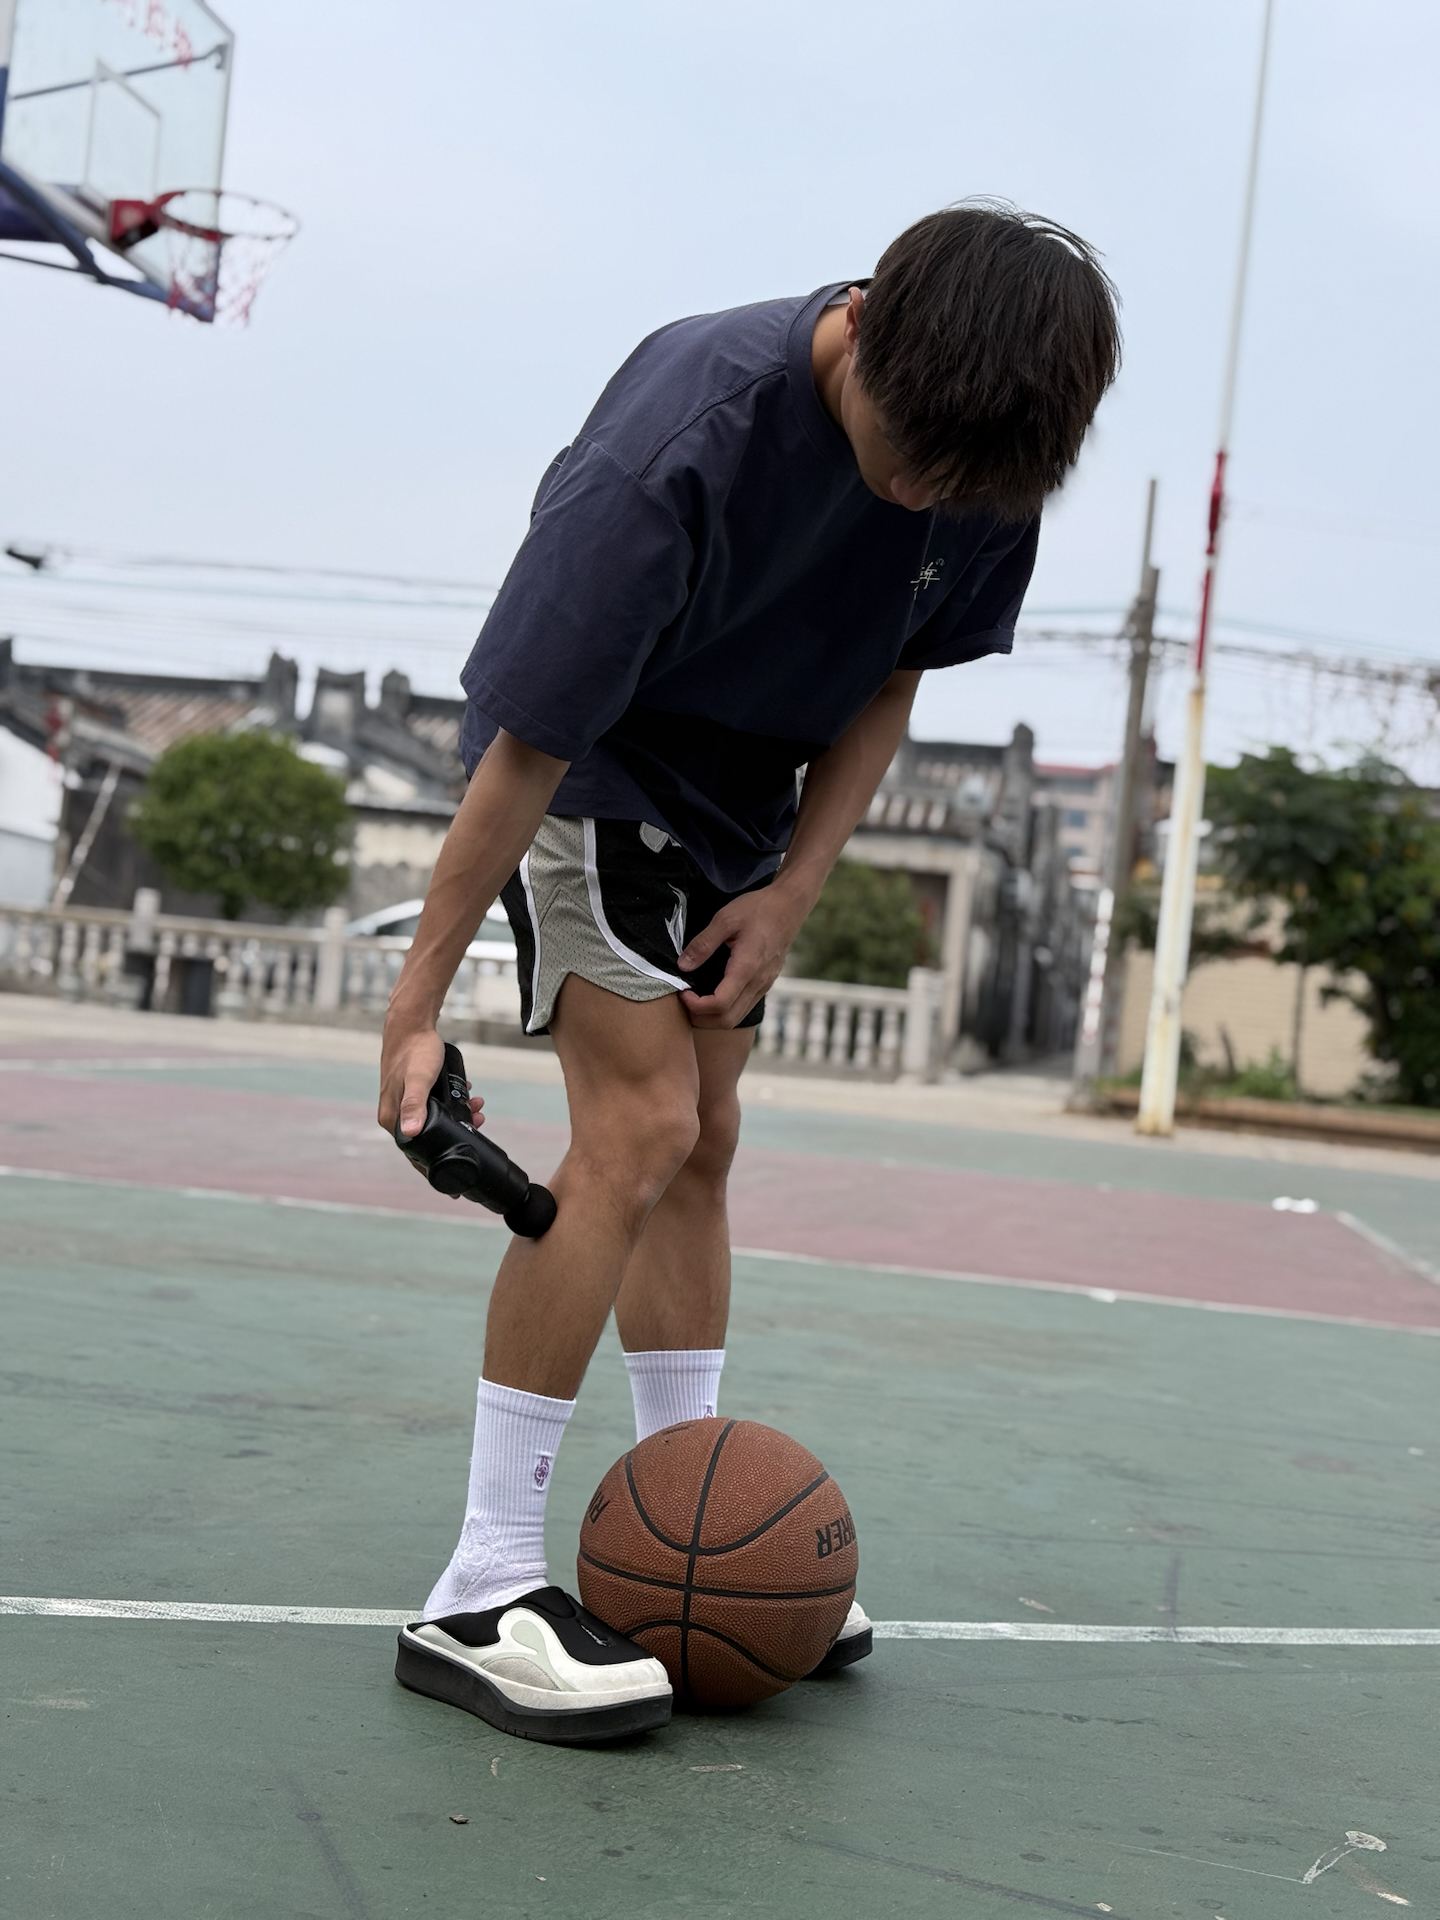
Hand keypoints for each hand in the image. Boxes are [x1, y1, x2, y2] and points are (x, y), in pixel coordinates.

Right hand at [378, 1024, 484, 1145]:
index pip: (413, 1152)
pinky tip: (466, 1095)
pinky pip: (434, 1106)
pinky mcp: (411, 1093)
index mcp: (391, 1119)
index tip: (459, 1157)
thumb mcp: (419, 1079)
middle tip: (477, 1120)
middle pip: (426, 1136)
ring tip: (476, 1106)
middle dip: (453, 1132)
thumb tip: (410, 1132)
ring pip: (433, 1120)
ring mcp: (402, 1103)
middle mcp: (395, 1114)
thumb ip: (414, 1105)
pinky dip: (451, 1104)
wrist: (412, 1025)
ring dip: (457, 1115)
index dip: (435, 1160)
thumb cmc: (414, 1051)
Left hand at [677, 884, 810, 1028]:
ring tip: (695, 1002)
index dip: (696, 1006)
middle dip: (702, 1019)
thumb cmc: (758, 909)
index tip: (682, 993)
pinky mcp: (766, 982)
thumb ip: (703, 943)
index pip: (720, 1004)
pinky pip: (745, 1007)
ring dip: (713, 1018)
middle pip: (728, 1020)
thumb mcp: (725, 919)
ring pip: (737, 1017)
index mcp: (746, 968)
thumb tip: (683, 966)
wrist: (789, 905)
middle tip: (684, 1004)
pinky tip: (713, 995)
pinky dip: (726, 1011)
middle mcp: (758, 982)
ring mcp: (764, 985)